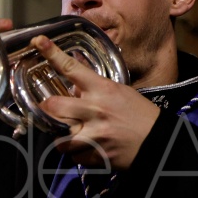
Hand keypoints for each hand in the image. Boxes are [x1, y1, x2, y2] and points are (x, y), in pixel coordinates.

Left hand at [31, 34, 157, 169]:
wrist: (159, 142)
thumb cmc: (139, 114)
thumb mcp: (119, 92)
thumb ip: (95, 89)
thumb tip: (74, 87)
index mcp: (102, 89)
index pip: (71, 68)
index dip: (52, 53)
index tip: (38, 41)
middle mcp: (95, 109)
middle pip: (53, 106)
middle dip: (48, 109)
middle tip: (51, 111)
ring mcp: (94, 133)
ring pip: (59, 137)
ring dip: (62, 137)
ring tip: (72, 135)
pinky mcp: (96, 154)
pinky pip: (73, 156)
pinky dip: (77, 153)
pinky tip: (89, 148)